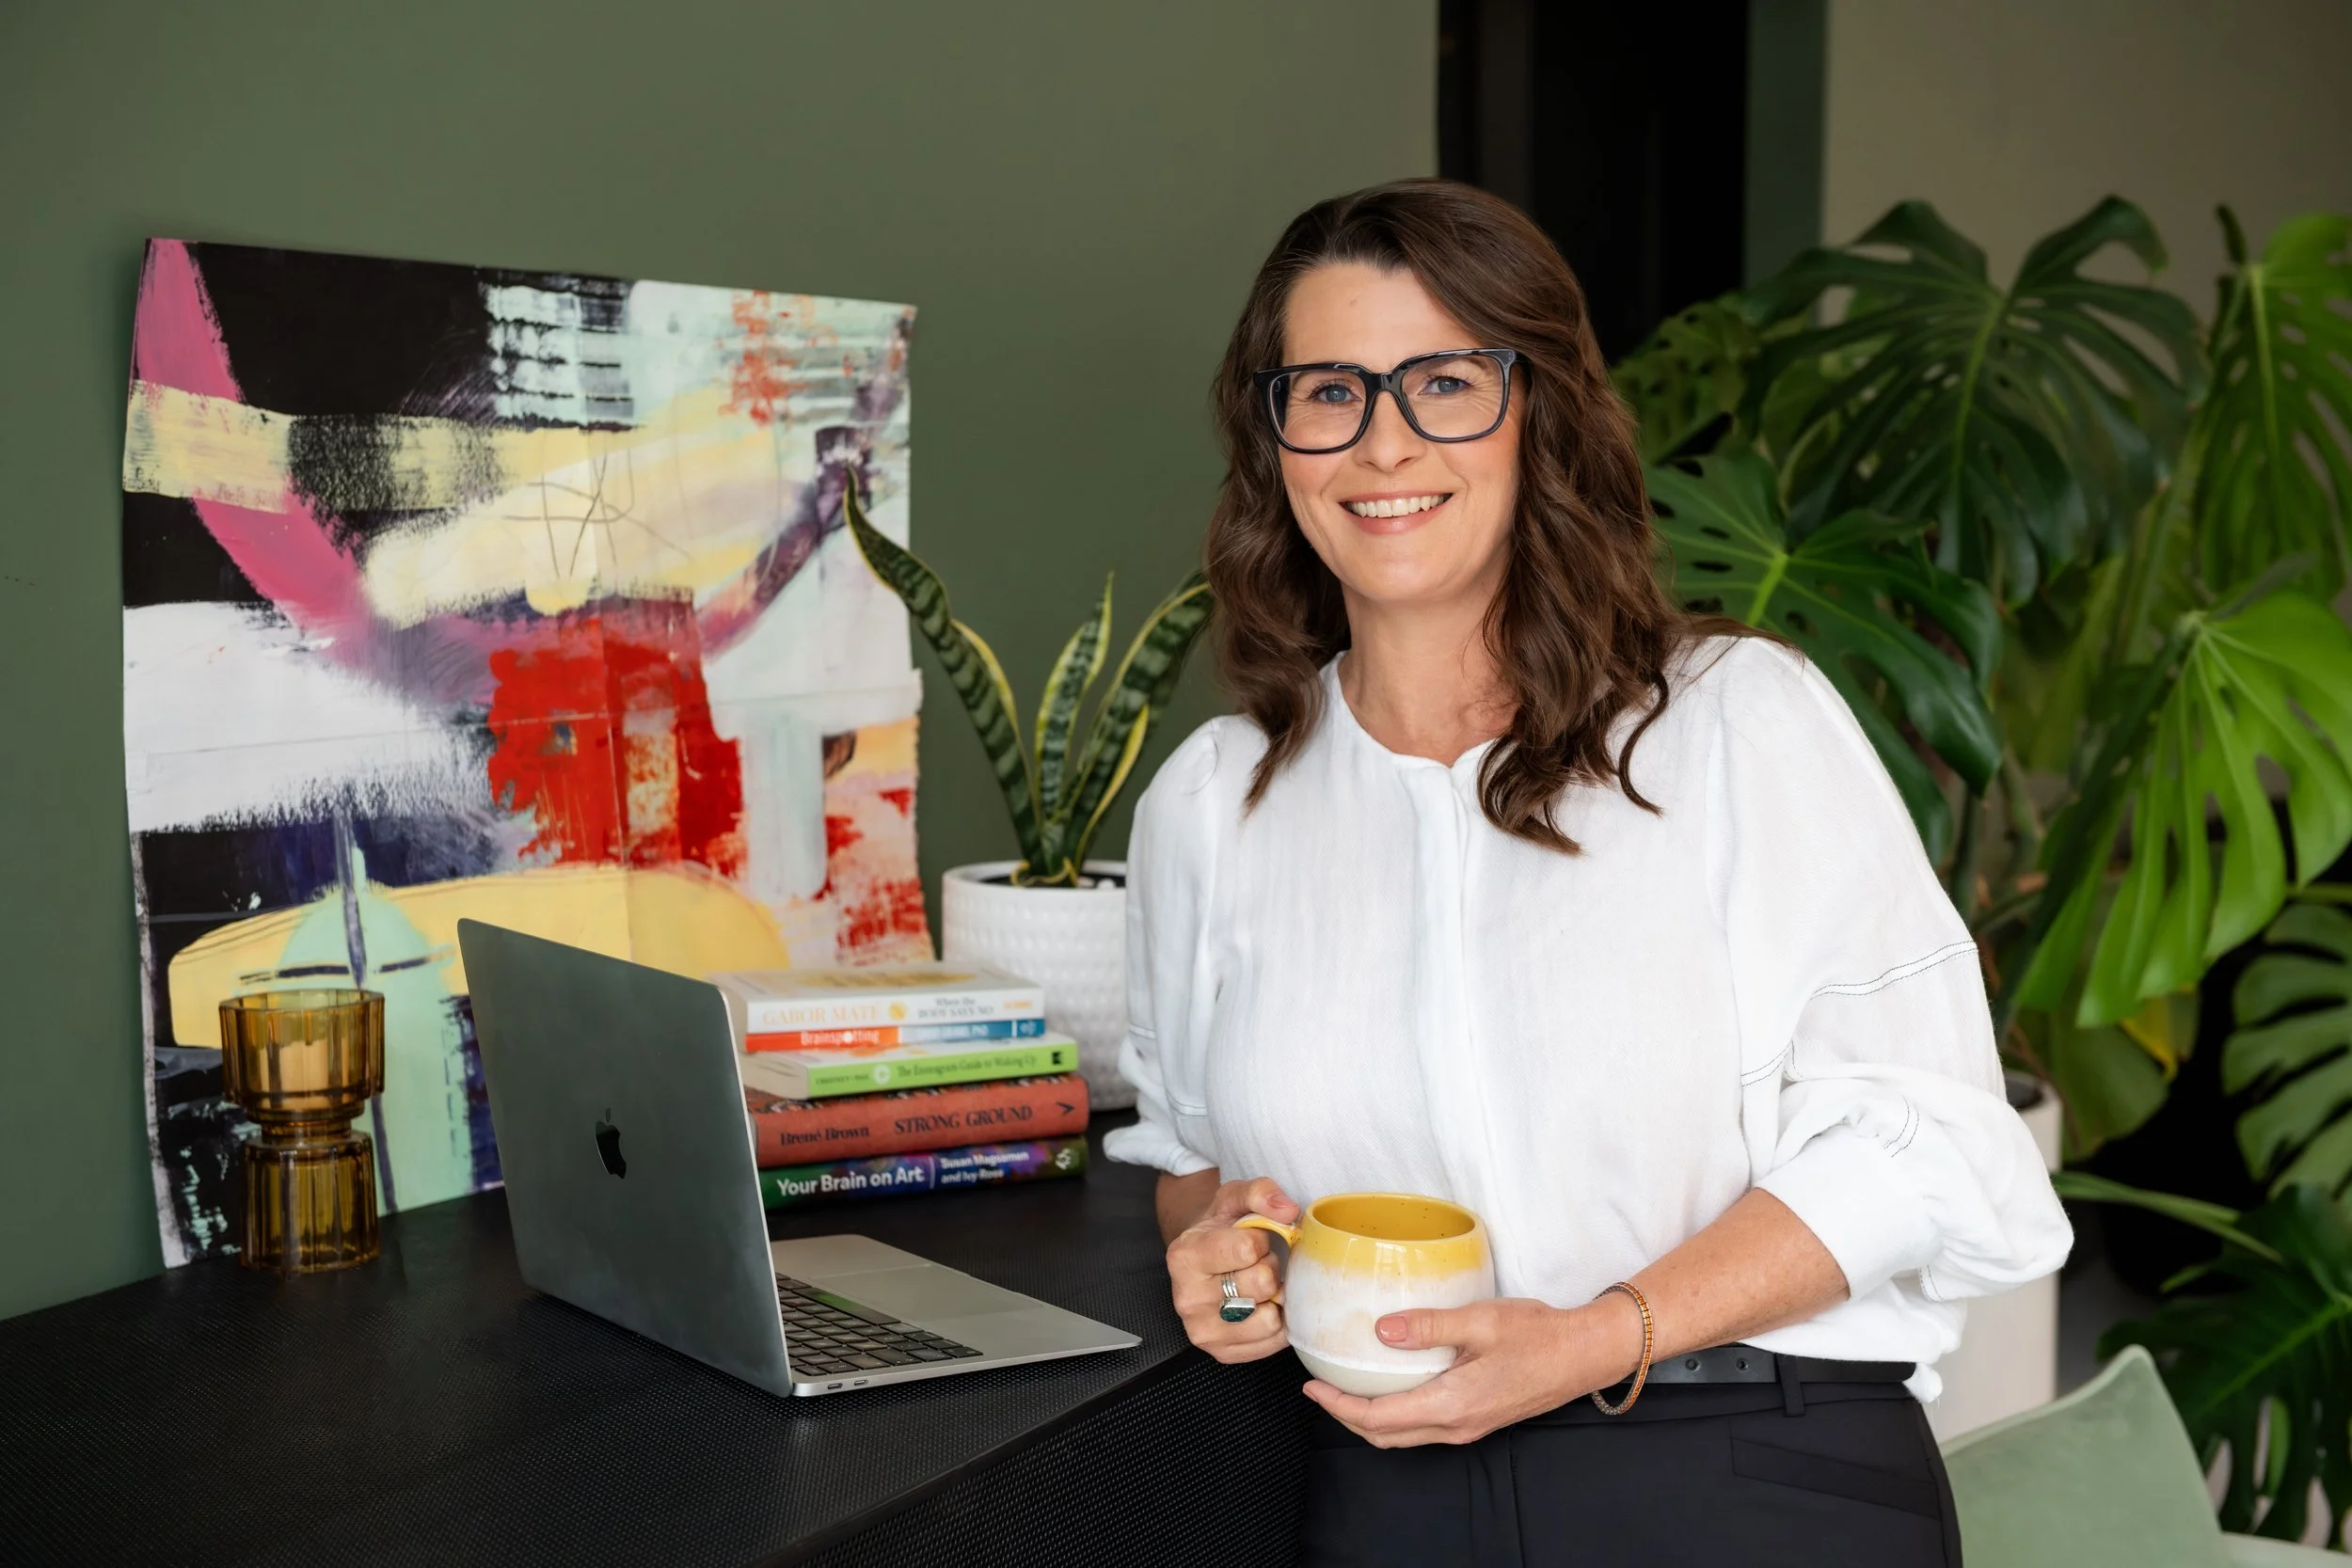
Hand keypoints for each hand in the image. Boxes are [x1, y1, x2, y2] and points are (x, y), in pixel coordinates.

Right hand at [1164, 1176, 1299, 1363]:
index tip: (1253, 1239)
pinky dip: (1278, 1324)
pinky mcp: (1222, 1353)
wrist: (1205, 1261)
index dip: (1262, 1239)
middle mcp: (1187, 1298)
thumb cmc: (1222, 1230)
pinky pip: (1272, 1343)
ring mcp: (1203, 1331)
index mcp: (1184, 1256)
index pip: (1248, 1248)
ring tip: (1260, 1286)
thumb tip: (1287, 1210)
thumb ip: (1260, 1192)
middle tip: (1258, 1263)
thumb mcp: (1235, 1198)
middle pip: (1261, 1282)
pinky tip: (1264, 1307)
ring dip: (1275, 1298)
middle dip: (1270, 1267)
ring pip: (1268, 1318)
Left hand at [1302, 1293, 1644, 1446]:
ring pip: (1405, 1435)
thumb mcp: (1480, 1320)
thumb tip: (1381, 1330)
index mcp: (1452, 1404)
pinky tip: (1390, 1385)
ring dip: (1370, 1418)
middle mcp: (1456, 1426)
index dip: (1338, 1406)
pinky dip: (1395, 1414)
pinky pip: (1424, 1427)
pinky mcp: (1478, 1419)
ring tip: (1346, 1387)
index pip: (1379, 1418)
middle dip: (1346, 1416)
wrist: (1585, 1355)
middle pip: (1385, 1435)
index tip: (1312, 1385)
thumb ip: (1428, 1325)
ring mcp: (1469, 1427)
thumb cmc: (1538, 1334)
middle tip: (1320, 1387)